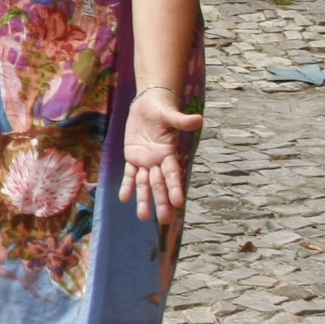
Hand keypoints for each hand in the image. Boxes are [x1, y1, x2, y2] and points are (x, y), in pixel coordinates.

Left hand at [118, 85, 199, 227]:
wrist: (148, 103)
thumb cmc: (162, 108)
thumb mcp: (170, 113)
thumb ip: (182, 120)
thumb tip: (199, 120)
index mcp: (168, 153)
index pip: (173, 174)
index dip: (175, 188)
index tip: (179, 203)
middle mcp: (158, 161)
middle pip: (159, 184)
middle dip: (161, 202)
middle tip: (164, 220)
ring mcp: (145, 161)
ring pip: (144, 184)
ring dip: (144, 199)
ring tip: (143, 217)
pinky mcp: (132, 157)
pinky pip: (129, 174)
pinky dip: (127, 185)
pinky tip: (124, 198)